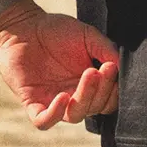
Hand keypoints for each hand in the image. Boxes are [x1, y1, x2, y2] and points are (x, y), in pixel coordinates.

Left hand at [0, 3, 119, 129]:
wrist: (25, 26)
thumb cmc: (57, 30)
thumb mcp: (87, 35)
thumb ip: (105, 49)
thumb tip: (121, 65)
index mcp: (90, 83)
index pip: (108, 100)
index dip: (113, 91)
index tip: (112, 67)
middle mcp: (74, 96)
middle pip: (95, 108)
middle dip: (101, 91)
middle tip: (100, 69)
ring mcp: (54, 100)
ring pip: (74, 116)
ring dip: (84, 101)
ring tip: (88, 76)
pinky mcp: (33, 102)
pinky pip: (44, 121)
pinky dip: (54, 114)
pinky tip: (62, 97)